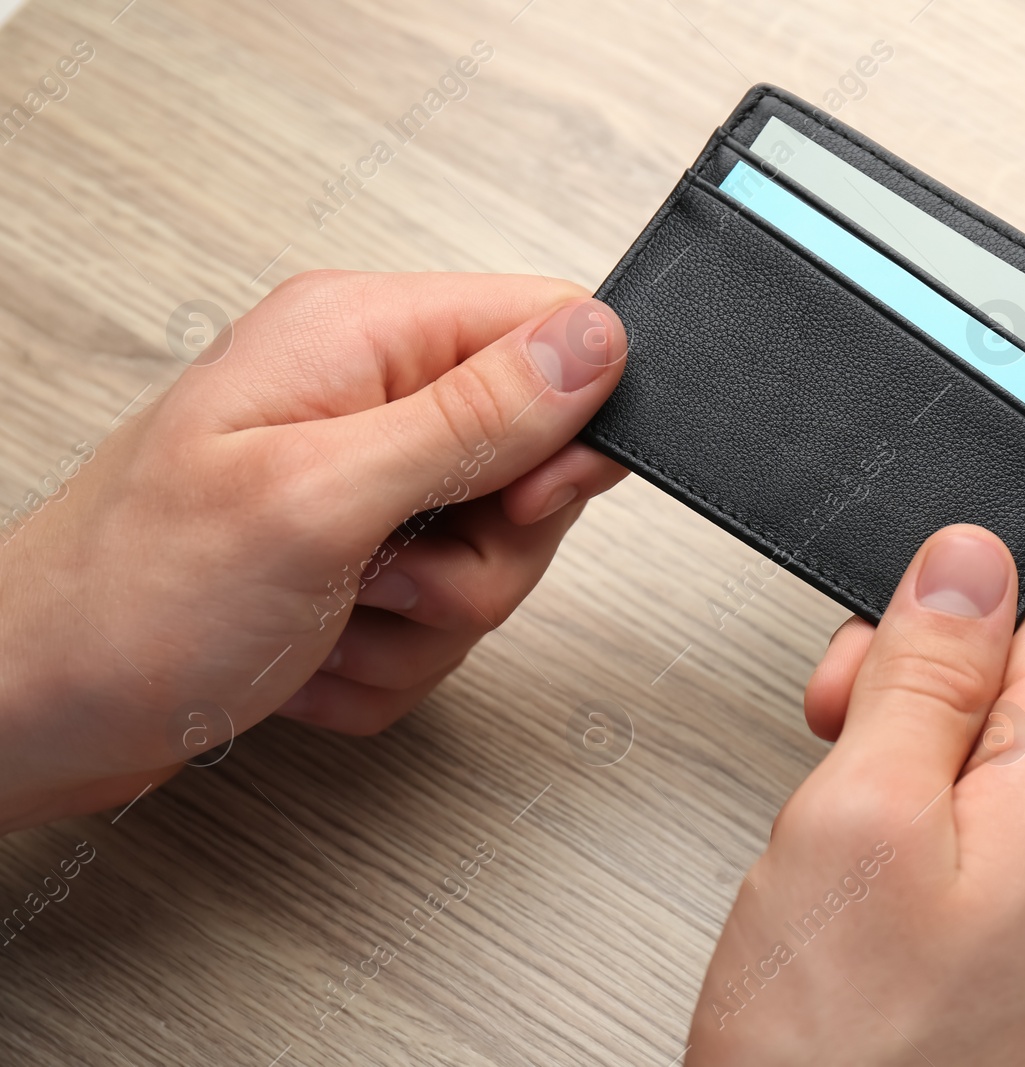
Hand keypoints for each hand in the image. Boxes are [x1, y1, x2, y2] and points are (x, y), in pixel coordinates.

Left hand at [0, 271, 627, 831]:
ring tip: (337, 611)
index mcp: (360, 339)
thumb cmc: (130, 597)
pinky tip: (314, 645)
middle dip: (483, 554)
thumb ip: (471, 418)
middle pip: (535, 466)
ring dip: (426, 620)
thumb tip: (593, 342)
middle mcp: (368, 400)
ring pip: (495, 559)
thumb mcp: (321, 497)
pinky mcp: (359, 559)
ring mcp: (365, 487)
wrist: (36, 710)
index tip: (525, 499)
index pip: (549, 329)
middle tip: (393, 569)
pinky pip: (444, 619)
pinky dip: (389, 657)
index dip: (572, 422)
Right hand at [688, 526, 1024, 1065]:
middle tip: (832, 809)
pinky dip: (939, 891)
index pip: (1019, 633)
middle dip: (908, 736)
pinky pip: (1007, 888)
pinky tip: (882, 947)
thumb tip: (971, 557)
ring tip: (848, 895)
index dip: (913, 654)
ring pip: (1001, 803)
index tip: (848, 706)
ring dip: (917, 817)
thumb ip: (925, 670)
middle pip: (1013, 716)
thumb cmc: (845, 1057)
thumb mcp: (858, 815)